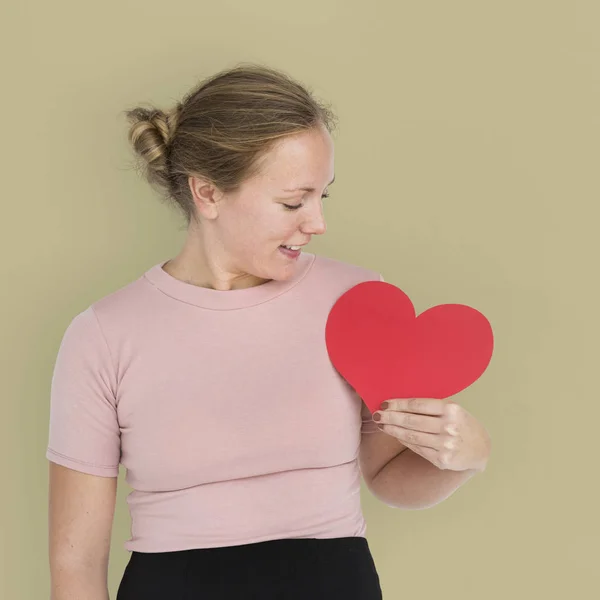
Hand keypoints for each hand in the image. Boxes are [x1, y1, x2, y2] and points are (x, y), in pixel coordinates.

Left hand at [373, 398, 490, 471]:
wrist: (480, 448)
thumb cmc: (461, 423)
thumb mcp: (452, 409)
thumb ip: (431, 407)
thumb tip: (399, 404)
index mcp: (451, 409)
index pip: (417, 405)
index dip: (398, 404)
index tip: (384, 403)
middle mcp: (449, 427)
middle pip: (411, 421)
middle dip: (391, 417)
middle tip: (376, 414)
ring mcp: (445, 445)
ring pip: (411, 436)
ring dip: (393, 430)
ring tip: (381, 424)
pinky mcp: (441, 459)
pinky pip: (417, 448)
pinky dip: (403, 440)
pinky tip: (394, 435)